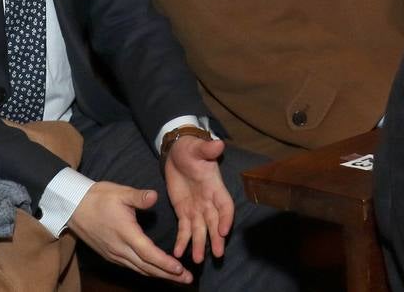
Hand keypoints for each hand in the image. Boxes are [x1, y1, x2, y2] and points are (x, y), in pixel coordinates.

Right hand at [68, 182, 191, 283]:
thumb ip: (139, 197)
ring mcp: (114, 254)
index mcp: (125, 233)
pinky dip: (146, 271)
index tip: (180, 269)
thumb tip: (154, 196)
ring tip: (177, 278)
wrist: (73, 207)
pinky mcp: (110, 255)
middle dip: (168, 275)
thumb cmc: (97, 197)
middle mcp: (120, 249)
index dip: (165, 263)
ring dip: (159, 275)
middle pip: (147, 267)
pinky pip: (132, 267)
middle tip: (187, 279)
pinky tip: (155, 271)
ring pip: (140, 270)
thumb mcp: (120, 192)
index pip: (149, 254)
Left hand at [162, 135, 232, 263]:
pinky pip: (184, 229)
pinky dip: (182, 241)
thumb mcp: (198, 148)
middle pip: (214, 223)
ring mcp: (197, 209)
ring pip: (200, 230)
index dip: (226, 218)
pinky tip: (178, 253)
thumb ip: (207, 150)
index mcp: (215, 187)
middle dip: (216, 238)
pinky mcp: (183, 212)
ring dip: (199, 245)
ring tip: (196, 260)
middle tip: (217, 254)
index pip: (225, 205)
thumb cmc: (191, 149)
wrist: (177, 153)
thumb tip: (218, 144)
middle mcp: (209, 201)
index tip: (224, 230)